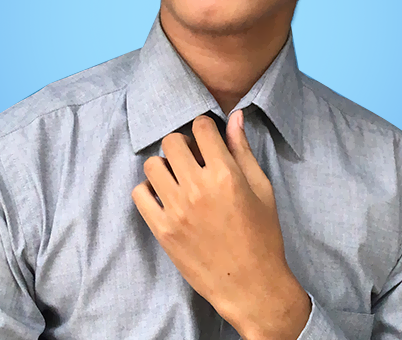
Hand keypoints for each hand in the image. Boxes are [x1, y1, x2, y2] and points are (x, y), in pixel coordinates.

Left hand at [131, 111, 309, 337]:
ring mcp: (176, 210)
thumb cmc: (262, 235)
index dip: (205, 127)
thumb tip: (235, 115)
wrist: (251, 286)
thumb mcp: (261, 188)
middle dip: (183, 144)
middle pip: (172, 141)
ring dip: (165, 165)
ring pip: (152, 164)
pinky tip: (165, 196)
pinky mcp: (162, 230)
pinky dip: (149, 190)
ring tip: (178, 177)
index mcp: (225, 174)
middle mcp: (197, 188)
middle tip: (193, 158)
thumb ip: (243, 149)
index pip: (201, 127)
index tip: (207, 138)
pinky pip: (140, 194)